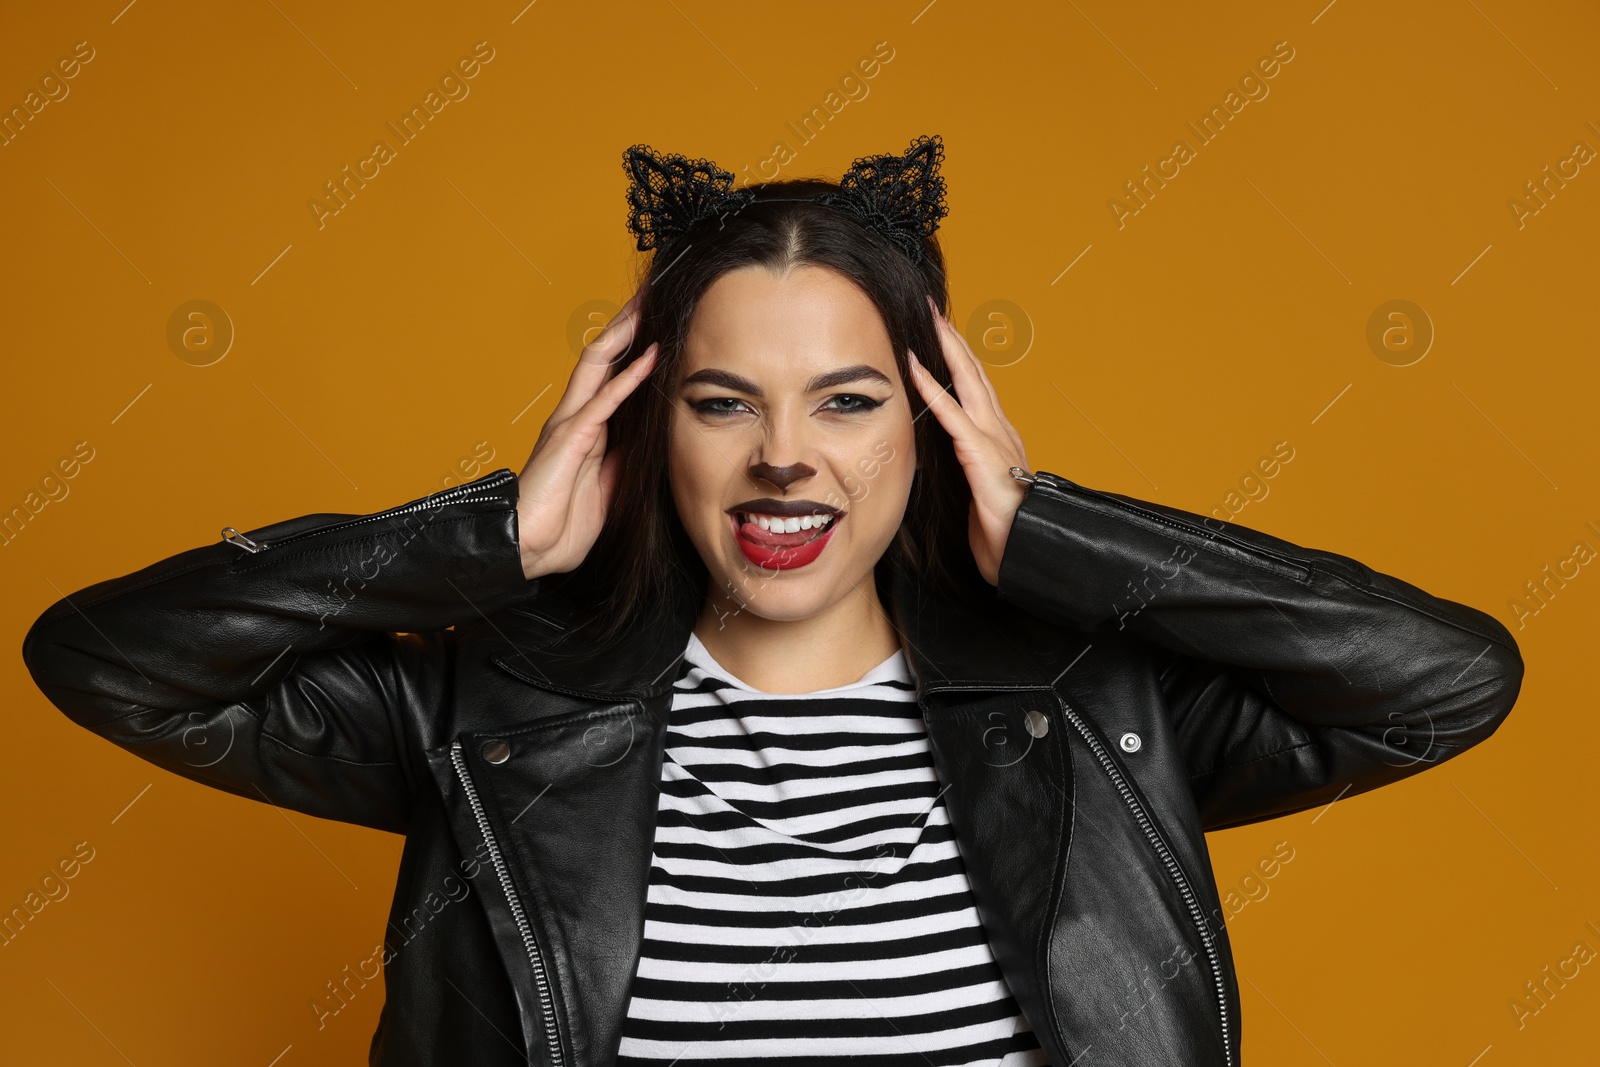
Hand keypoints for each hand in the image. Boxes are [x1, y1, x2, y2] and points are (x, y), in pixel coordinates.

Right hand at [515, 286, 657, 580]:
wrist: (525, 550)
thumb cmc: (558, 527)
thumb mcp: (606, 492)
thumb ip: (622, 465)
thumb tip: (647, 447)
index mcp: (584, 430)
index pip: (610, 377)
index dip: (631, 350)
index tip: (657, 325)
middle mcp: (574, 418)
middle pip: (602, 357)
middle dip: (625, 325)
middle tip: (651, 295)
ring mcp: (570, 425)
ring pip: (598, 365)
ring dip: (625, 334)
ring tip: (648, 305)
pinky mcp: (570, 439)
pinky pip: (603, 401)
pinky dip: (629, 377)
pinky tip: (649, 357)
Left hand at [905, 295, 1031, 586]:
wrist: (1030, 559)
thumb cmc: (1006, 538)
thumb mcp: (979, 498)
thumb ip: (968, 475)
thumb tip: (949, 467)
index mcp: (998, 442)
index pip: (975, 393)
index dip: (958, 362)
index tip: (940, 336)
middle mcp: (1000, 434)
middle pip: (974, 376)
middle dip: (954, 340)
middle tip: (933, 308)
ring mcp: (995, 442)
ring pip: (968, 384)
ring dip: (947, 349)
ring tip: (929, 319)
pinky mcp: (984, 458)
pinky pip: (953, 416)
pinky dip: (932, 389)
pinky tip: (916, 367)